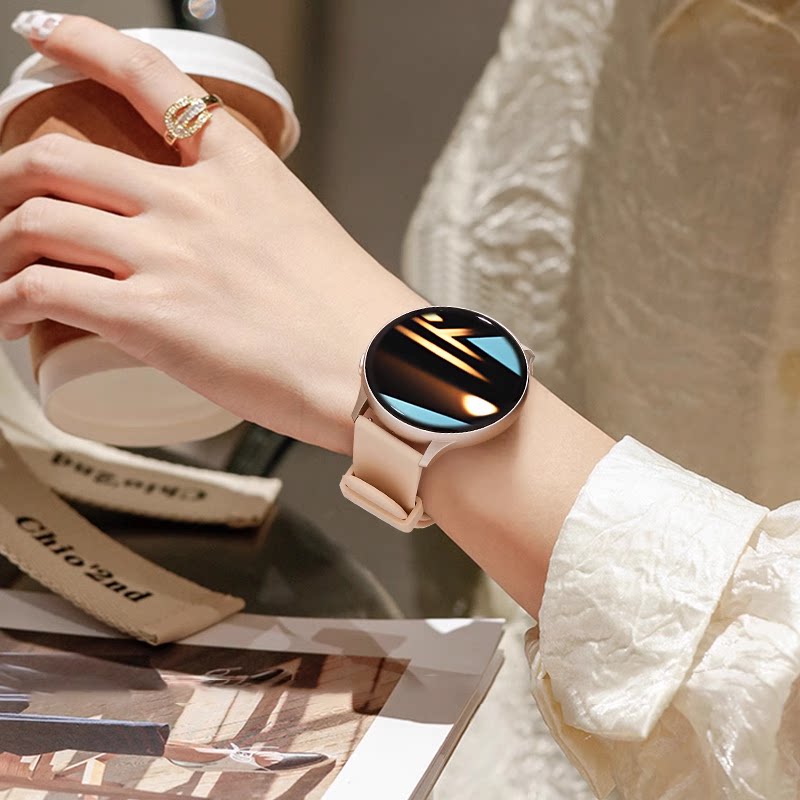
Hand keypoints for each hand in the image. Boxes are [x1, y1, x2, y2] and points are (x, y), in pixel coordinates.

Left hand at [1, 13, 424, 452]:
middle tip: (2, 204)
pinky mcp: (151, 316)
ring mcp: (168, 254)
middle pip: (59, 156)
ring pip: (34, 220)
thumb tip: (218, 254)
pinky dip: (4, 301)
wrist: (378, 368)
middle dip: (7, 176)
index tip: (44, 36)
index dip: (85, 43)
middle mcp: (193, 201)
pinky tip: (4, 318)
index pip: (149, 79)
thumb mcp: (304, 238)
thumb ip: (250, 229)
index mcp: (240, 170)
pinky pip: (41, 290)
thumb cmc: (355, 315)